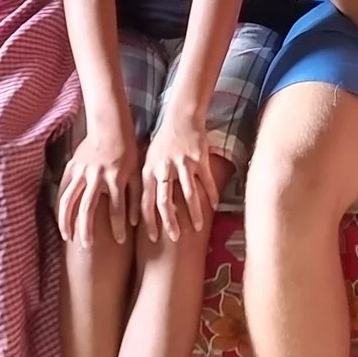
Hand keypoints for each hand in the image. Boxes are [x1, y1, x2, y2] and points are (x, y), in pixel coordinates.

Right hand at [56, 115, 138, 244]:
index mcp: (115, 178)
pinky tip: (60, 218)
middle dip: (86, 230)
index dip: (118, 228)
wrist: (110, 126)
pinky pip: (63, 188)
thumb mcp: (137, 173)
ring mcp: (81, 171)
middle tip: (86, 246)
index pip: (117, 209)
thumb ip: (136, 197)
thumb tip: (135, 222)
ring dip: (66, 221)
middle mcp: (96, 176)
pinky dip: (60, 204)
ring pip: (69, 200)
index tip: (120, 241)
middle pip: (87, 208)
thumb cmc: (128, 150)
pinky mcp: (71, 166)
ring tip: (67, 237)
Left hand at [140, 111, 219, 241]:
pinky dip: (211, 195)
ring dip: (193, 213)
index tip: (152, 239)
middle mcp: (164, 169)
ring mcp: (183, 164)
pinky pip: (206, 181)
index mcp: (148, 171)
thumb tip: (143, 210)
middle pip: (165, 201)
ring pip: (188, 194)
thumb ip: (147, 183)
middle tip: (174, 238)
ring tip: (197, 227)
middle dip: (169, 222)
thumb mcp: (148, 161)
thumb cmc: (162, 142)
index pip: (145, 202)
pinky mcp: (199, 158)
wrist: (181, 117)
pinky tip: (214, 206)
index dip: (148, 222)